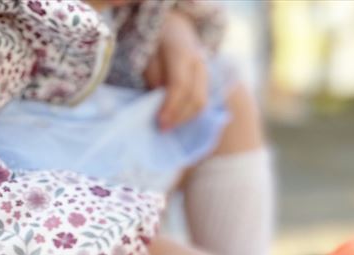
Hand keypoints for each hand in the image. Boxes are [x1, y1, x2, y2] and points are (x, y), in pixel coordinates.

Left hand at [143, 11, 207, 130]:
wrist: (175, 27)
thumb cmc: (156, 42)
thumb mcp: (147, 56)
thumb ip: (154, 77)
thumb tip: (159, 102)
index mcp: (183, 52)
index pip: (180, 85)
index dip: (171, 107)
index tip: (160, 122)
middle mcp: (199, 63)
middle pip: (196, 98)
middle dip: (179, 117)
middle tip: (163, 129)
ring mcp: (206, 72)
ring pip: (202, 102)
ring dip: (185, 118)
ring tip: (169, 125)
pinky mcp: (207, 81)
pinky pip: (202, 101)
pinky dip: (189, 113)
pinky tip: (177, 119)